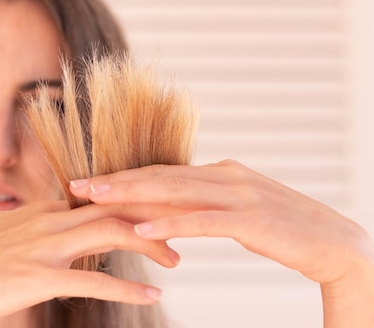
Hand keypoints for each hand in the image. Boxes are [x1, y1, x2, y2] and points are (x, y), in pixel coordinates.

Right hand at [0, 201, 178, 327]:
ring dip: (148, 245)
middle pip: (113, 207)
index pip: (99, 198)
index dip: (135, 201)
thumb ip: (34, 227)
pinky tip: (150, 296)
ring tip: (176, 259)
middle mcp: (46, 221)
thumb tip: (55, 225)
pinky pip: (91, 280)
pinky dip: (125, 287)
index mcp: (41, 211)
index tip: (163, 207)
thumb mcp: (4, 235)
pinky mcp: (36, 277)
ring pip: (108, 233)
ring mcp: (42, 247)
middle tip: (187, 224)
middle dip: (153, 214)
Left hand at [69, 160, 373, 285]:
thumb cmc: (282, 227)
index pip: (163, 171)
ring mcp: (237, 195)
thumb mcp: (238, 208)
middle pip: (160, 176)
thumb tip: (169, 206)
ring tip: (96, 199)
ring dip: (131, 195)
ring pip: (174, 193)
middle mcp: (224, 175)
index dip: (125, 175)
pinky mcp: (250, 221)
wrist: (334, 241)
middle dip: (116, 181)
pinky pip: (202, 222)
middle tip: (78, 185)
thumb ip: (206, 201)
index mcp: (220, 171)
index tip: (92, 180)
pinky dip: (170, 225)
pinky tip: (142, 231)